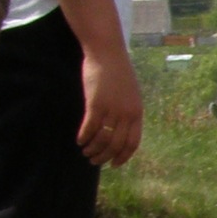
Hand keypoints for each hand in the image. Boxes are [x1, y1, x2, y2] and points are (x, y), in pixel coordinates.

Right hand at [79, 49, 145, 165]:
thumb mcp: (131, 94)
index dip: (123, 157)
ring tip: (86, 152)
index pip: (132, 143)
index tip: (114, 164)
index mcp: (137, 113)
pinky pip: (89, 128)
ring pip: (102, 139)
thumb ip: (128, 112)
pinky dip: (84, 138)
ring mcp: (111, 109)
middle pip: (116, 145)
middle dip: (104, 157)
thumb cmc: (118, 72)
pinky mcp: (96, 104)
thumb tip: (120, 130)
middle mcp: (126, 114)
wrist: (107, 53)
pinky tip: (79, 141)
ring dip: (93, 150)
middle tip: (94, 161)